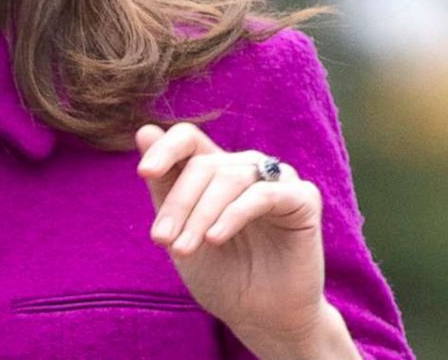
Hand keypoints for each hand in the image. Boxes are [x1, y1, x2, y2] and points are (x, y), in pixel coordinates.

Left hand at [135, 122, 331, 351]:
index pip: (189, 139)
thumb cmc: (221, 276)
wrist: (261, 318)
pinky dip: (234, 214)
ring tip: (184, 249)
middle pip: (204, 164)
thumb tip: (144, 131)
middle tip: (162, 241)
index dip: (165, 149)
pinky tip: (215, 238)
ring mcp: (277, 180)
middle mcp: (246, 168)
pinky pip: (264, 193)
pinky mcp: (303, 199)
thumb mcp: (181, 232)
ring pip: (230, 177)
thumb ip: (165, 185)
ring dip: (201, 214)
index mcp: (216, 171)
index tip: (144, 174)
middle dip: (178, 204)